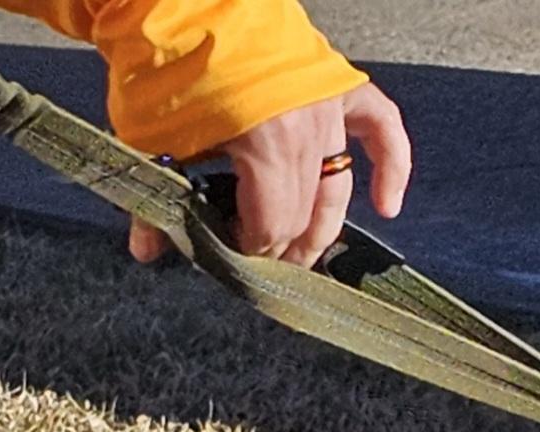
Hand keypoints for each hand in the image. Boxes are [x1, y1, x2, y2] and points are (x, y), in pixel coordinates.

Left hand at [129, 83, 410, 269]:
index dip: (252, 251)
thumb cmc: (163, 60)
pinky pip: (381, 129)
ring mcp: (327, 107)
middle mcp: (307, 130)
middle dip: (283, 247)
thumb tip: (148, 248)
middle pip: (304, 215)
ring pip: (335, 188)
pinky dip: (391, 168)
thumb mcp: (149, 137)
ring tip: (303, 251)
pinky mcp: (338, 84)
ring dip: (321, 226)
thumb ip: (156, 199)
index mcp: (265, 147)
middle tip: (261, 263)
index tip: (230, 254)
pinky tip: (386, 206)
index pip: (272, 227)